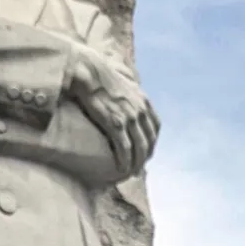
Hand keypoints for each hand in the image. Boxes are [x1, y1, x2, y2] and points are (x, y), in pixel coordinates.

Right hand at [65, 49, 158, 177]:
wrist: (89, 72)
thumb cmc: (100, 77)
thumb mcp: (123, 84)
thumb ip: (129, 96)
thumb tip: (124, 103)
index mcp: (143, 101)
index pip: (155, 127)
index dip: (152, 142)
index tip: (146, 151)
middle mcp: (141, 110)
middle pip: (149, 141)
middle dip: (145, 157)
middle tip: (137, 168)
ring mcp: (130, 118)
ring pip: (140, 148)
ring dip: (136, 163)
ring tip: (130, 173)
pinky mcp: (116, 124)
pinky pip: (125, 148)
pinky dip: (125, 161)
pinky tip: (122, 169)